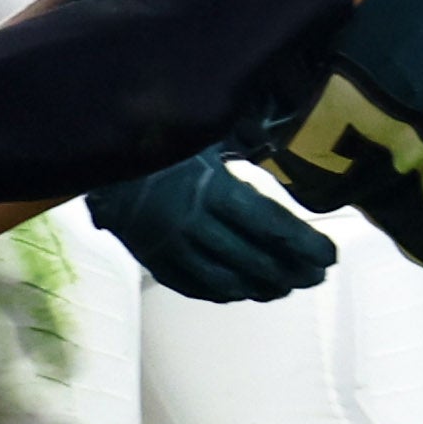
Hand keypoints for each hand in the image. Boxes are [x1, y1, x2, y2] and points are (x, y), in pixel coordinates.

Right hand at [87, 150, 336, 302]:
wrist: (92, 154)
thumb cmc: (157, 134)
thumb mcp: (204, 131)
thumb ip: (242, 142)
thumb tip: (283, 137)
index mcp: (211, 188)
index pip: (271, 226)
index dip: (304, 245)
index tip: (330, 256)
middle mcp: (194, 224)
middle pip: (254, 261)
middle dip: (292, 272)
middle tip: (317, 277)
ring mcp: (171, 247)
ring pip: (226, 281)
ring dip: (261, 288)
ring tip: (286, 288)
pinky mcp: (153, 259)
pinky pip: (193, 286)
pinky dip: (222, 292)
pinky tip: (241, 291)